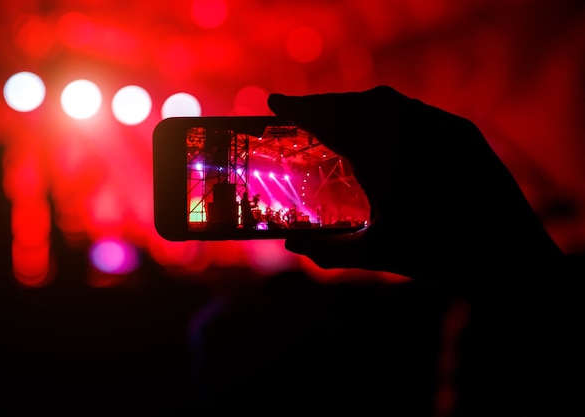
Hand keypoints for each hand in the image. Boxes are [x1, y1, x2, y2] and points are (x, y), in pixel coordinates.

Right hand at [268, 86, 561, 289]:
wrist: (509, 259)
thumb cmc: (437, 258)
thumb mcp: (374, 255)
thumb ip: (325, 250)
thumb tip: (288, 245)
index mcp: (382, 158)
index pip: (330, 121)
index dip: (299, 109)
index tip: (274, 102)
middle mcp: (411, 132)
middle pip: (355, 104)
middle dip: (324, 106)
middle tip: (301, 115)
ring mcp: (440, 127)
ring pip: (387, 103)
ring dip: (356, 107)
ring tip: (338, 123)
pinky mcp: (463, 131)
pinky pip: (417, 111)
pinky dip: (390, 114)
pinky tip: (383, 131)